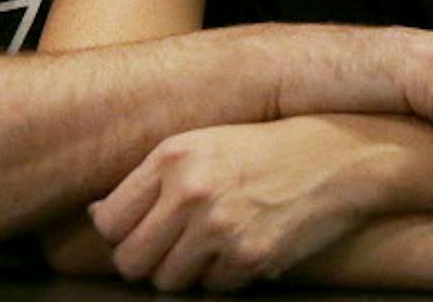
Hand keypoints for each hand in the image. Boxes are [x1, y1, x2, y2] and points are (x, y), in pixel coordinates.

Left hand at [89, 118, 389, 291]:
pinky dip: (221, 277)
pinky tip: (237, 248)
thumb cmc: (260, 149)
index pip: (109, 221)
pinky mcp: (250, 257)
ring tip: (206, 247)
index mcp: (171, 157)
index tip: (136, 232)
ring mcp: (220, 227)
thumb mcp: (199, 145)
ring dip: (183, 272)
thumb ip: (149, 179)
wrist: (333, 158)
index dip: (118, 235)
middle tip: (167, 250)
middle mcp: (191, 192)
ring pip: (168, 281)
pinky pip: (211, 288)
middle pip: (132, 261)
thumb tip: (99, 216)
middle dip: (145, 262)